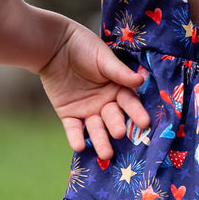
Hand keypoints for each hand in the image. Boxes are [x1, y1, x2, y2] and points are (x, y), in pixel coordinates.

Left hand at [36, 21, 150, 159]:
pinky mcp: (69, 114)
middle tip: (118, 134)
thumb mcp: (104, 58)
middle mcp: (105, 102)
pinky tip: (80, 146)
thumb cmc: (83, 46)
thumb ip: (120, 72)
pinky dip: (76, 137)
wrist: (53, 45)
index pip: (129, 102)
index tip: (144, 123)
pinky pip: (74, 128)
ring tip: (105, 154)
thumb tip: (140, 81)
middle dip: (116, 126)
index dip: (136, 112)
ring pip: (96, 128)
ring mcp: (87, 110)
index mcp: (118, 88)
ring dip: (100, 140)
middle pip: (113, 118)